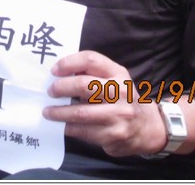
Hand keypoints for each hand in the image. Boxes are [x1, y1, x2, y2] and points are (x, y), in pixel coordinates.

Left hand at [42, 51, 167, 156]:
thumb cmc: (122, 99)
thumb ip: (92, 74)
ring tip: (48, 111)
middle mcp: (120, 92)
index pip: (91, 59)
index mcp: (118, 73)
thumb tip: (60, 73)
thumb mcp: (114, 80)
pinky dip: (68, 127)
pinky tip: (61, 125)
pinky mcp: (113, 135)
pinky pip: (83, 131)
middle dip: (61, 88)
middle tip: (50, 91)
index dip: (69, 63)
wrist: (147, 128)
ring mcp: (118, 115)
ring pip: (80, 112)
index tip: (54, 70)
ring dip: (59, 112)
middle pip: (83, 85)